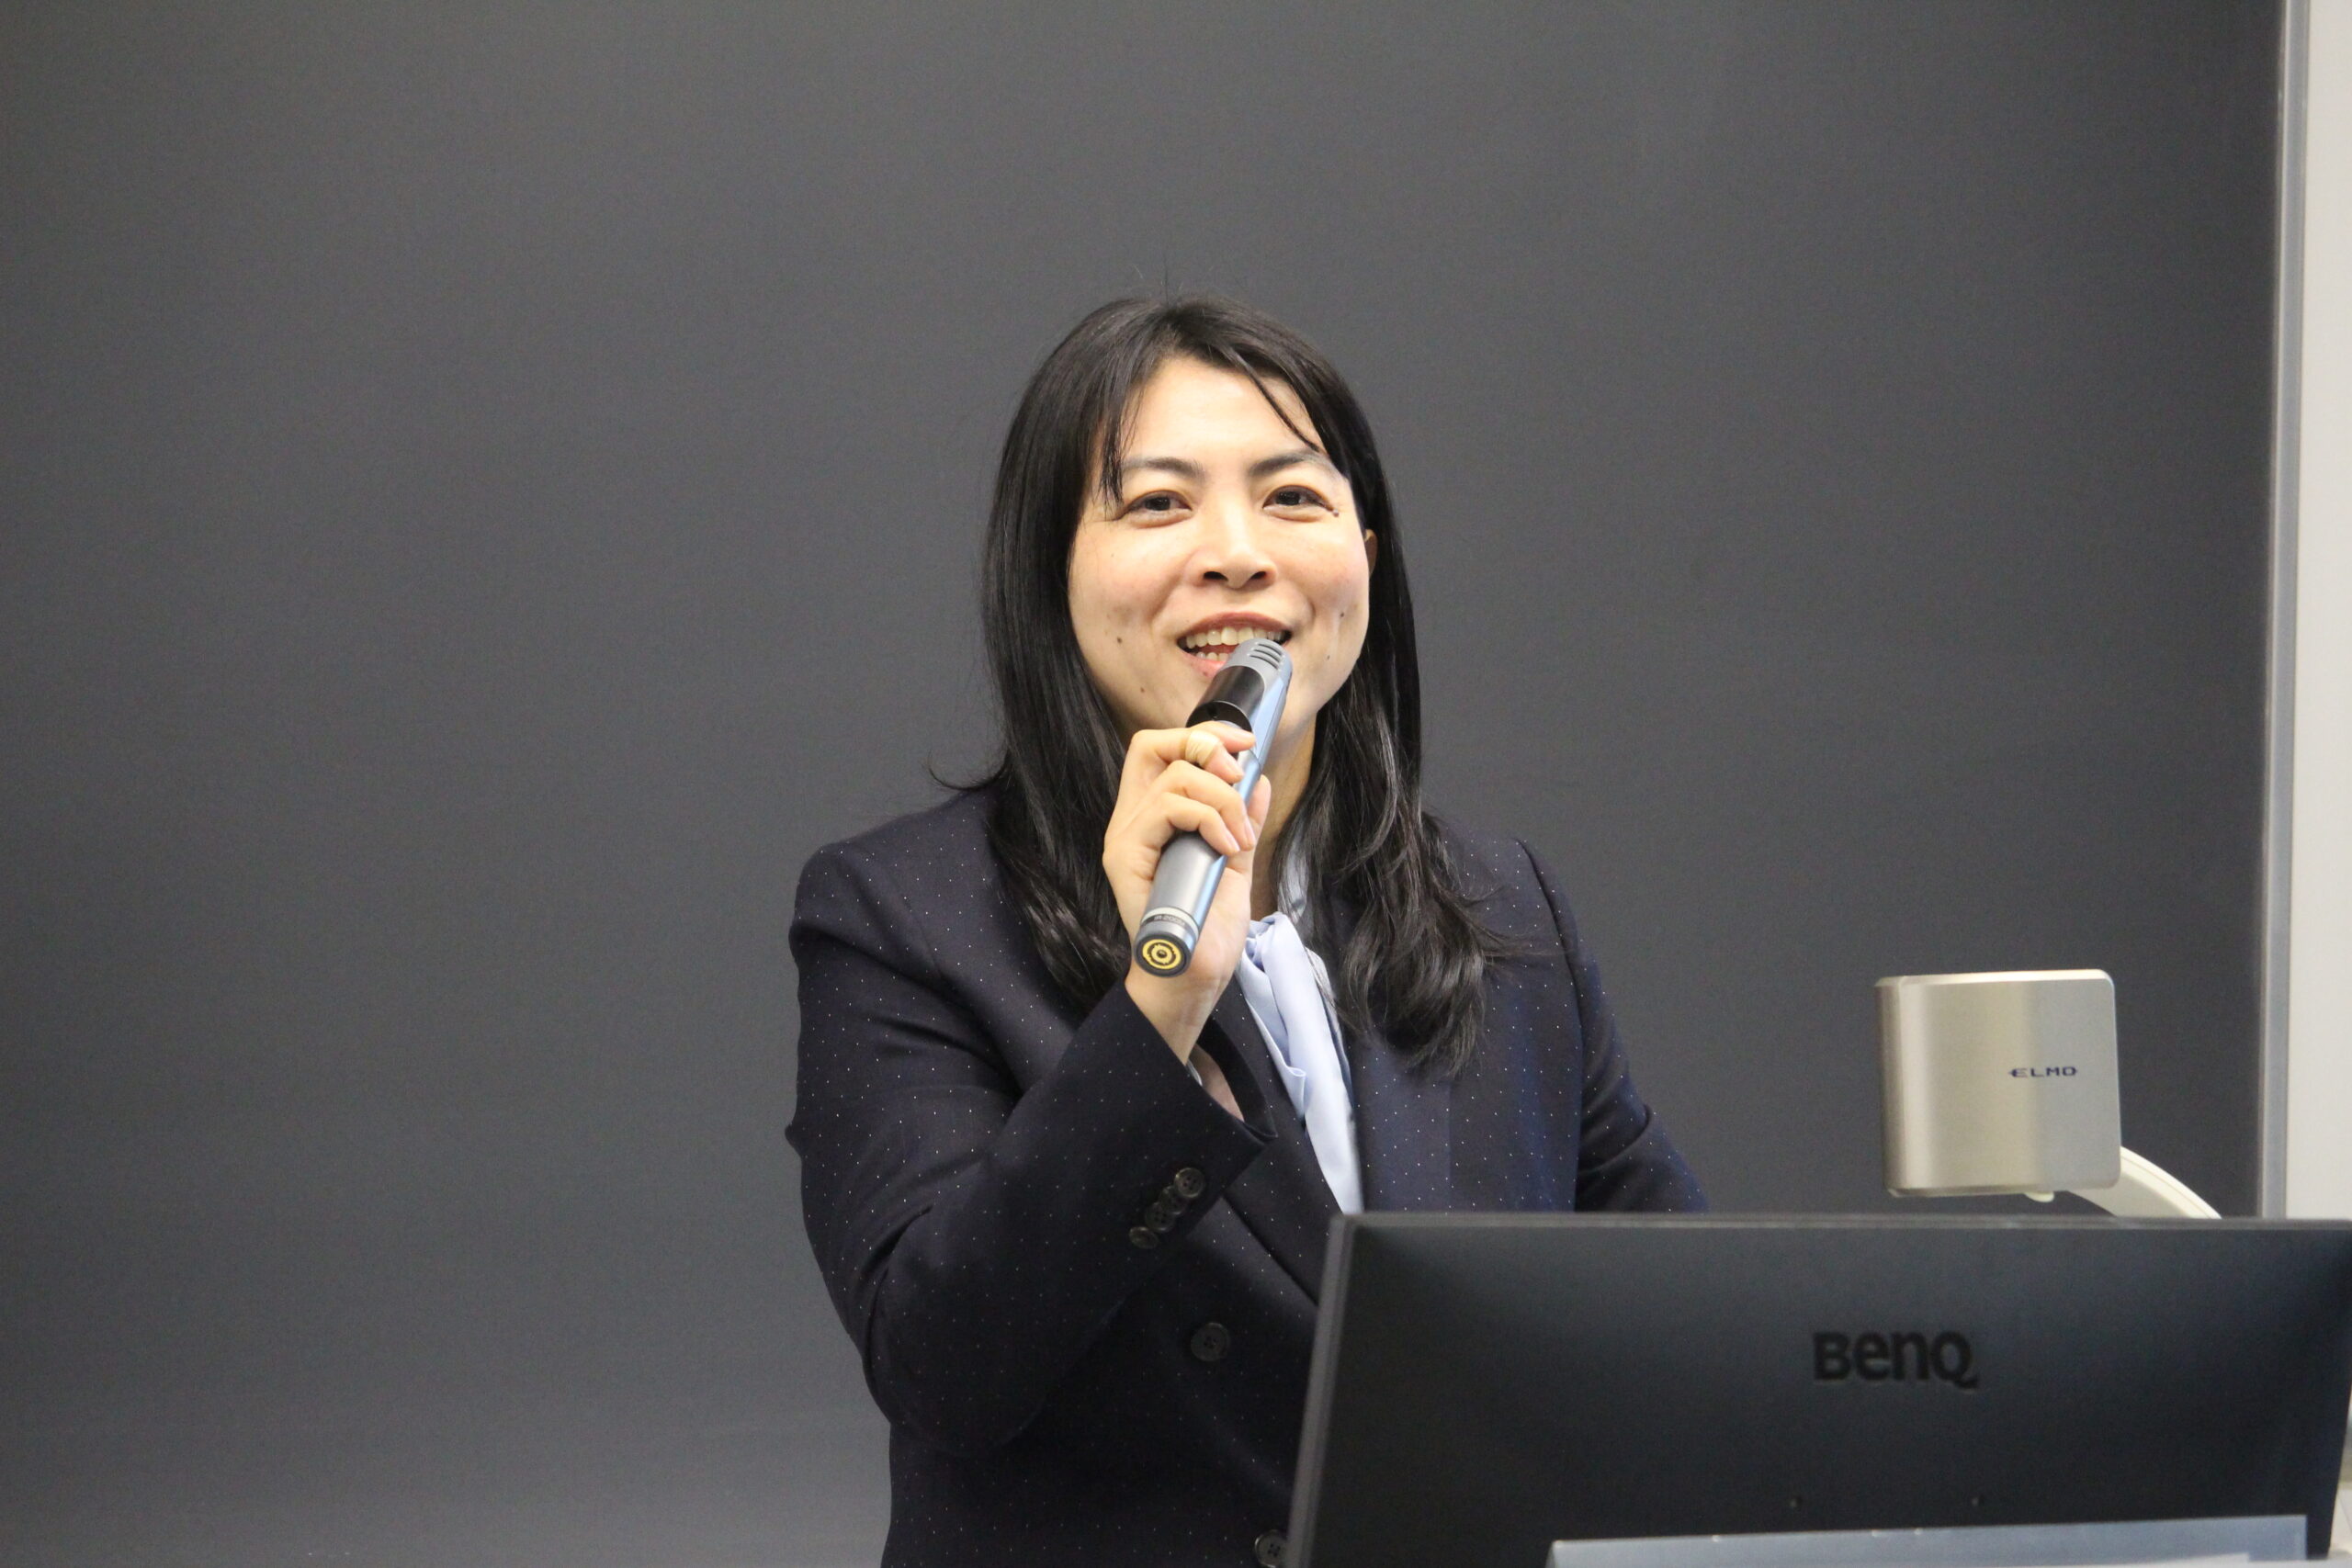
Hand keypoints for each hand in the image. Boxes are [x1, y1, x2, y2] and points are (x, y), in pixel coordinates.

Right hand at [1102, 721, 1271, 1060]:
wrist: (1195, 975)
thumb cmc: (1208, 926)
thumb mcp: (1235, 860)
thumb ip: (1241, 819)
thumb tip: (1257, 781)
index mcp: (1152, 815)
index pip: (1161, 748)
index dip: (1202, 734)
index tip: (1245, 744)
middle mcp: (1132, 820)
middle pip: (1155, 745)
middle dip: (1208, 749)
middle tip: (1239, 781)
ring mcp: (1125, 837)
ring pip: (1173, 778)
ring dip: (1221, 799)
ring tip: (1240, 837)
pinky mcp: (1126, 856)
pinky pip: (1167, 810)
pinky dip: (1208, 819)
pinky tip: (1228, 849)